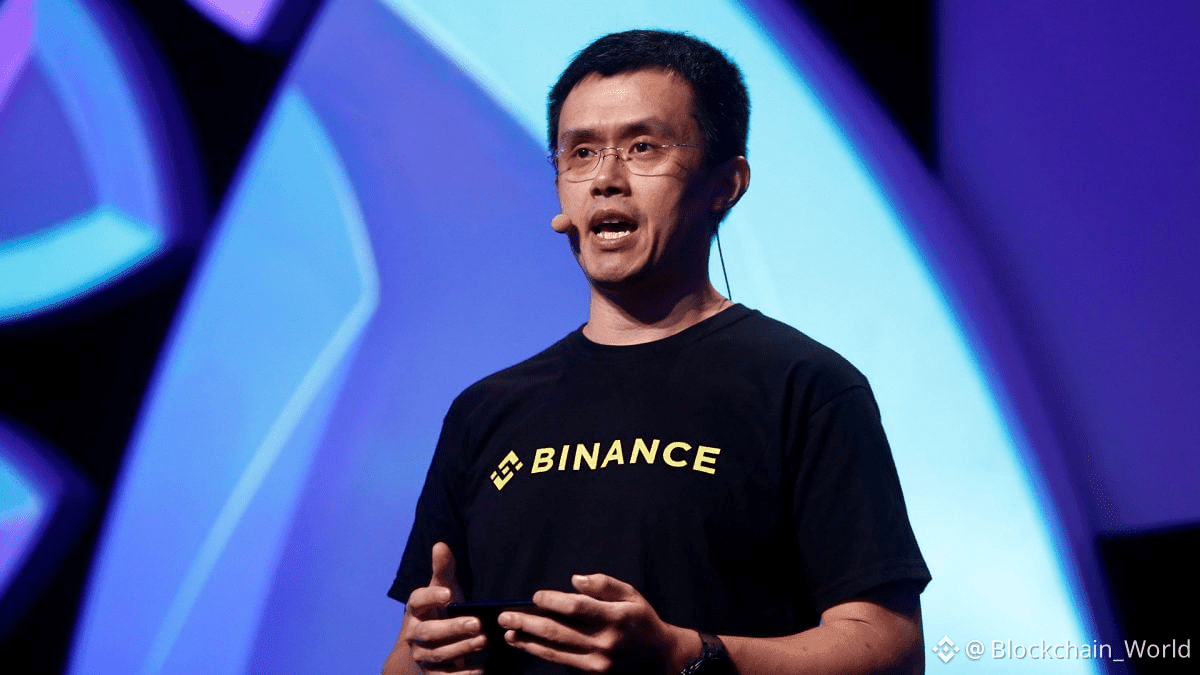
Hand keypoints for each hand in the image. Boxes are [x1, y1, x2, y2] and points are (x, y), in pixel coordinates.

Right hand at [399, 543, 486, 673]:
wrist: (428, 644)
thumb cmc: (440, 609)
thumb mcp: (442, 588)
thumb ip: (443, 569)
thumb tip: (441, 544)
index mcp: (416, 609)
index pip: (418, 600)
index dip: (431, 596)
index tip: (448, 593)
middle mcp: (414, 633)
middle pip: (429, 633)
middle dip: (453, 629)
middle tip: (477, 623)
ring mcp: (422, 655)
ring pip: (439, 654)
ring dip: (462, 648)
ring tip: (484, 640)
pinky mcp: (432, 673)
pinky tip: (479, 669)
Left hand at [497, 574, 698, 673]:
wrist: (659, 659)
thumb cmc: (641, 621)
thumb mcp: (631, 595)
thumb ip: (604, 584)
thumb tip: (575, 580)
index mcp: (616, 618)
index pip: (577, 608)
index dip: (553, 601)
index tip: (536, 596)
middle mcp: (605, 642)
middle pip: (558, 632)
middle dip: (528, 623)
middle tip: (505, 616)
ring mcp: (597, 663)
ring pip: (555, 652)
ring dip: (528, 642)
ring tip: (508, 633)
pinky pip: (562, 663)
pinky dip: (542, 653)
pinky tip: (527, 644)